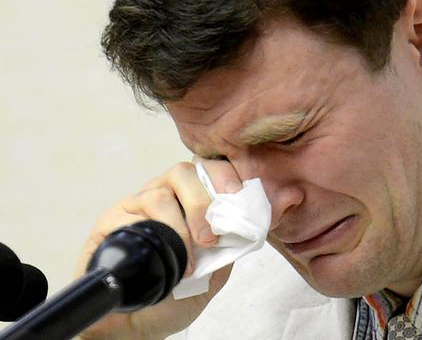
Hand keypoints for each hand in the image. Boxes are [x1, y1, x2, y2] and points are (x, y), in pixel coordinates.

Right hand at [76, 160, 242, 339]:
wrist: (137, 324)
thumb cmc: (176, 294)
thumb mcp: (213, 273)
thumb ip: (228, 249)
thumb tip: (241, 228)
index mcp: (188, 198)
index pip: (206, 169)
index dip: (223, 176)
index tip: (237, 197)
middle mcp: (161, 194)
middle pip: (182, 174)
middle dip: (201, 202)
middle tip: (209, 238)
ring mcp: (134, 206)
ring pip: (157, 195)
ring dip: (178, 228)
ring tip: (188, 262)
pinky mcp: (108, 223)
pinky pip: (127, 217)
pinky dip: (150, 237)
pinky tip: (162, 262)